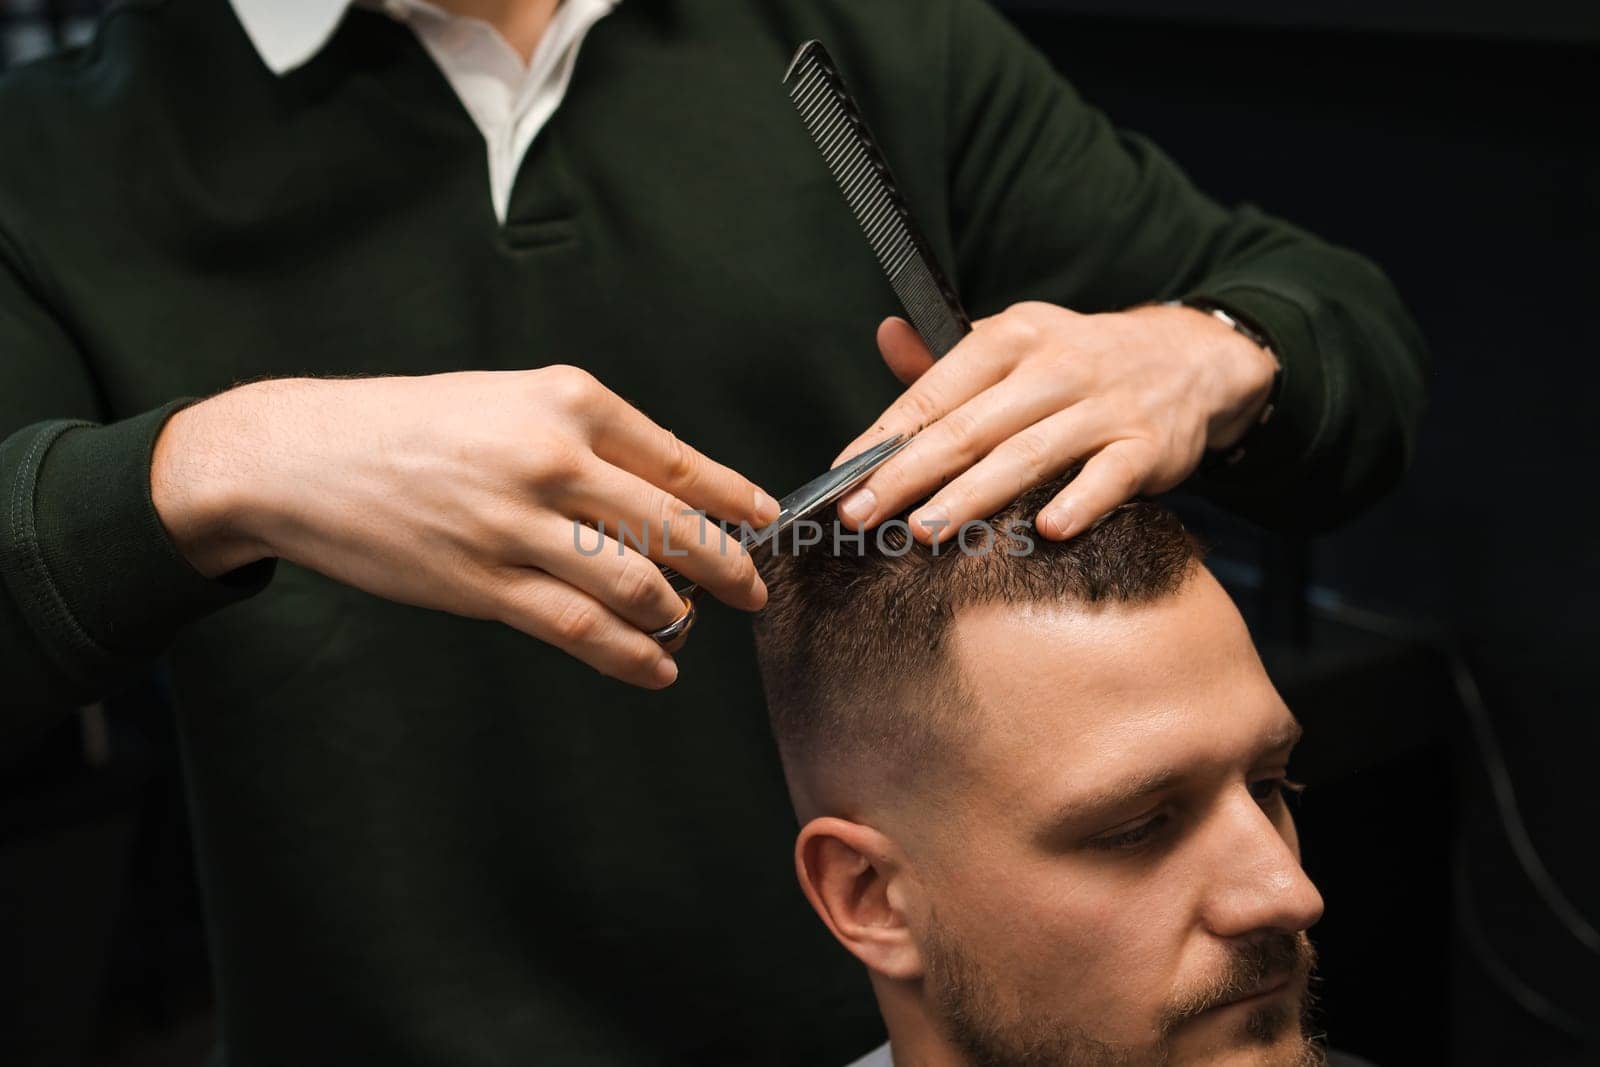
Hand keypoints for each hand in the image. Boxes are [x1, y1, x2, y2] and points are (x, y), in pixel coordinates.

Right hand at [150, 368, 779, 688]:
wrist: (303, 456)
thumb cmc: (413, 425)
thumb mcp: (511, 400)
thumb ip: (591, 440)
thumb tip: (672, 495)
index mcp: (569, 400)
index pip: (681, 461)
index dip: (736, 501)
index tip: (766, 521)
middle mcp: (554, 458)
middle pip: (677, 528)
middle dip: (729, 568)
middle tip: (752, 589)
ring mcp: (519, 526)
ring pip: (639, 586)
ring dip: (679, 615)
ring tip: (686, 624)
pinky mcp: (484, 585)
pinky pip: (583, 630)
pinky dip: (633, 656)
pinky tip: (656, 666)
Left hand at [831, 302, 1276, 541]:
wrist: (1191, 358)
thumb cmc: (1079, 363)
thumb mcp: (1016, 344)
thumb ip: (946, 359)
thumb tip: (886, 336)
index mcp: (1013, 336)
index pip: (936, 390)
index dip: (885, 437)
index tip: (841, 477)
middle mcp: (1056, 365)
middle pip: (970, 426)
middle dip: (909, 473)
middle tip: (860, 513)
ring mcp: (1105, 404)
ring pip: (1029, 453)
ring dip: (974, 494)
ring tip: (925, 530)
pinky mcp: (1148, 443)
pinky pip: (1110, 476)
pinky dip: (1082, 501)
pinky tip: (1049, 530)